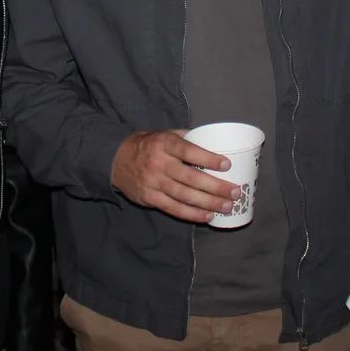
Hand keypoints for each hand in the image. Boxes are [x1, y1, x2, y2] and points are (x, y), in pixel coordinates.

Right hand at [110, 130, 238, 224]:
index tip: (227, 165)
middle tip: (235, 192)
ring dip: (208, 203)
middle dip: (215, 187)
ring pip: (185, 196)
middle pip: (191, 178)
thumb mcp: (163, 134)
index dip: (208, 159)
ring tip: (227, 206)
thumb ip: (185, 139)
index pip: (188, 151)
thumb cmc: (146, 145)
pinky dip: (192, 214)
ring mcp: (153, 183)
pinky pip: (174, 209)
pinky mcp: (149, 198)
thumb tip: (213, 143)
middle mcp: (158, 164)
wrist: (114, 159)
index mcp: (163, 144)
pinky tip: (208, 216)